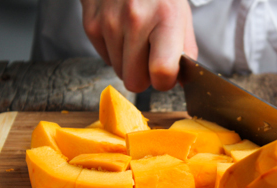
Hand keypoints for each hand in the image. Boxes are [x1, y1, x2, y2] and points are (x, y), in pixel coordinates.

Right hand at [80, 0, 197, 91]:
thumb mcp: (182, 16)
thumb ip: (186, 51)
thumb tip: (179, 81)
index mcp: (165, 18)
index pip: (162, 71)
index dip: (164, 82)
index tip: (166, 76)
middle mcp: (135, 20)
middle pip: (135, 82)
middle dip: (144, 77)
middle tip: (150, 59)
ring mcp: (109, 22)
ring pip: (119, 72)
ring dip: (129, 63)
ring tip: (136, 39)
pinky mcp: (91, 23)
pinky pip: (105, 58)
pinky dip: (115, 51)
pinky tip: (122, 32)